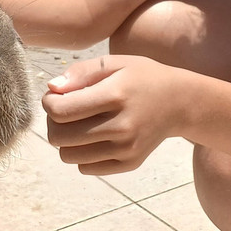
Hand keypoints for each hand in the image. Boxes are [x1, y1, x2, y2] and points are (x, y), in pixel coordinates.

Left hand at [42, 55, 185, 175]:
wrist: (181, 103)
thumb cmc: (142, 78)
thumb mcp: (115, 63)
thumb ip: (81, 72)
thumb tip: (51, 89)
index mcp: (115, 95)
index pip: (60, 111)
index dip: (48, 103)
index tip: (55, 96)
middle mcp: (121, 126)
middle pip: (59, 137)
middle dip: (53, 123)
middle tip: (65, 110)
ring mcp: (126, 149)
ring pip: (68, 156)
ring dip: (66, 141)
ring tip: (79, 124)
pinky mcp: (129, 164)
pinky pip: (85, 168)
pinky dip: (82, 154)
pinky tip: (95, 137)